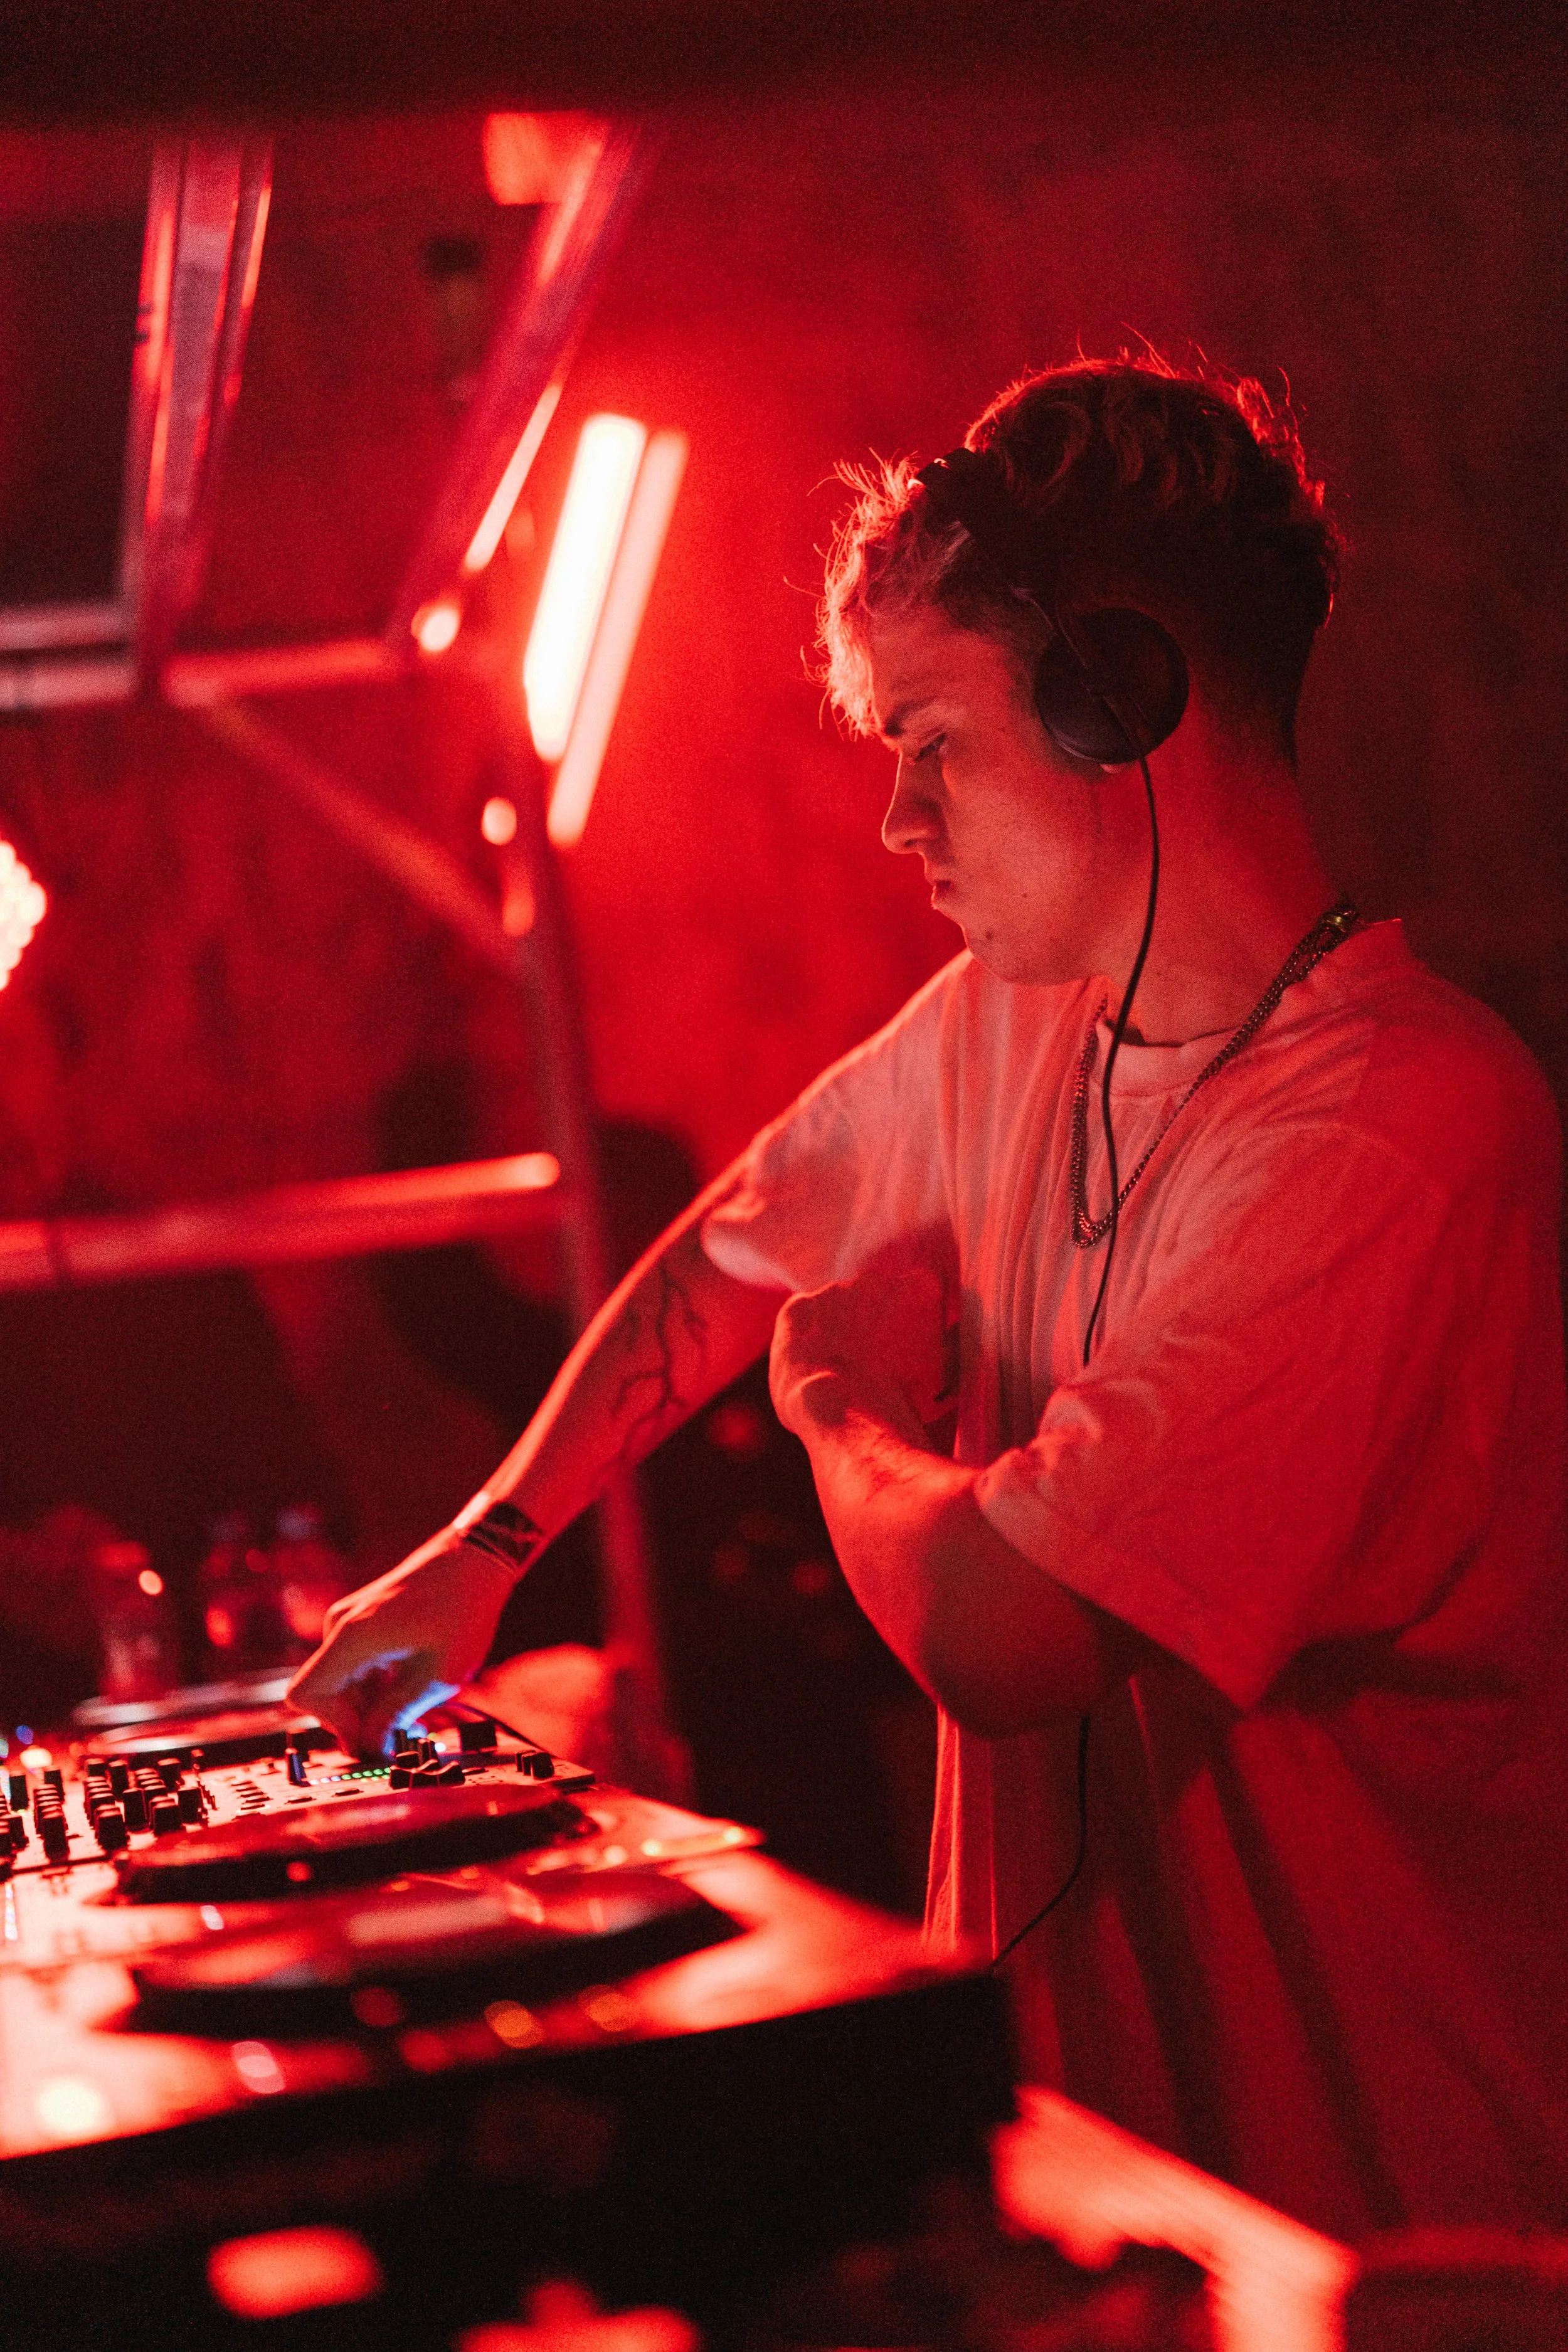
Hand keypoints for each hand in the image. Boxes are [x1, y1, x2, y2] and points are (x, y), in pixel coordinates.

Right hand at [285, 1530, 517, 1758]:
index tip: (374, 1737)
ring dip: (370, 1705)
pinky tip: (410, 1689)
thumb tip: (371, 1746)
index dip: (335, 1726)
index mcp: (352, 1636)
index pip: (306, 1695)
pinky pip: (353, 1666)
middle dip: (359, 1720)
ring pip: (341, 1682)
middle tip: (402, 1735)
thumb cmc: (464, 1609)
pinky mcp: (362, 1621)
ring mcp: (349, 1621)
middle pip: (324, 1693)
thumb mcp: (439, 1674)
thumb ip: (398, 1712)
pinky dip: (375, 1686)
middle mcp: (341, 1626)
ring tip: (414, 1715)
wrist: (477, 1558)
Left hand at [769, 1262, 955, 1439]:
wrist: (849, 1410)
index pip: (921, 1294)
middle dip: (877, 1322)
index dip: (914, 1324)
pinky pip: (802, 1317)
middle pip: (878, 1296)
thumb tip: (957, 1337)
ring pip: (839, 1306)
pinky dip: (807, 1337)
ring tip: (844, 1370)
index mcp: (921, 1286)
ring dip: (841, 1329)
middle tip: (877, 1362)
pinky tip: (815, 1363)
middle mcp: (877, 1276)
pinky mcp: (799, 1307)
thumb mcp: (946, 1373)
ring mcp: (834, 1289)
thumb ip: (952, 1345)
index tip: (909, 1349)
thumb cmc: (906, 1400)